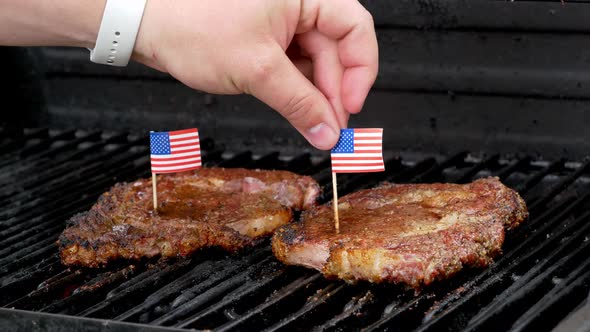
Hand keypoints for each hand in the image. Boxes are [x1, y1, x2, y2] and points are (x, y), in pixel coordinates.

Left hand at [133, 0, 377, 149]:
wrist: (149, 26)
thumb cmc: (192, 27)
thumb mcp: (256, 70)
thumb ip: (299, 104)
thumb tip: (328, 131)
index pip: (355, 28)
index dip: (360, 70)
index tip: (350, 106)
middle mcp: (298, 4)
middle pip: (336, 49)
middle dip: (334, 91)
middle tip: (330, 127)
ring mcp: (283, 21)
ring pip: (316, 61)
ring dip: (316, 95)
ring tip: (315, 125)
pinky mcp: (268, 38)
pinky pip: (295, 66)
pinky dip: (298, 90)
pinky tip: (298, 111)